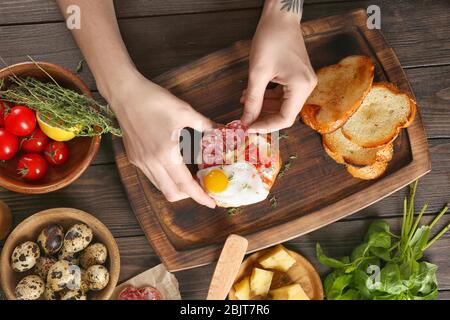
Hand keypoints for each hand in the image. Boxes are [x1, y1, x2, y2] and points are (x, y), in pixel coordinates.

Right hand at [110, 70, 215, 207]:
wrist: (125, 93)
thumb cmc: (155, 100)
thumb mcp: (185, 112)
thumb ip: (205, 126)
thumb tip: (221, 131)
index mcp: (166, 153)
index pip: (185, 184)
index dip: (200, 196)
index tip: (212, 203)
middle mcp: (151, 162)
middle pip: (171, 193)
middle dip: (189, 195)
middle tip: (203, 188)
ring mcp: (140, 161)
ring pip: (160, 186)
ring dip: (176, 187)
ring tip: (190, 177)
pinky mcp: (134, 158)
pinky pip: (152, 176)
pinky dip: (165, 178)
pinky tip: (174, 165)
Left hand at [241, 3, 316, 131]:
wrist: (280, 17)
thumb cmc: (271, 39)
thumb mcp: (257, 73)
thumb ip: (252, 100)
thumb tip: (245, 121)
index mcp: (301, 87)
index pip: (284, 119)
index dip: (265, 126)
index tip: (248, 127)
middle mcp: (307, 87)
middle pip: (285, 114)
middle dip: (263, 118)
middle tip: (245, 120)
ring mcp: (304, 82)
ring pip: (283, 105)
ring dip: (264, 107)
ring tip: (244, 104)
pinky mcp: (298, 78)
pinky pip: (284, 95)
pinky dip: (268, 97)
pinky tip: (252, 95)